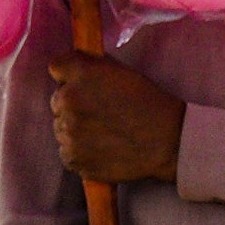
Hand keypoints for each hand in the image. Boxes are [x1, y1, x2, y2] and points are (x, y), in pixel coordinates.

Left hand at [48, 51, 184, 185]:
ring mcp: (68, 132)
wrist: (168, 141)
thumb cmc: (148, 103)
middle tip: (101, 115)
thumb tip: (70, 68)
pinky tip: (102, 150)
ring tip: (105, 135)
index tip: (84, 86)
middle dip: (74, 106)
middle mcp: (67, 100)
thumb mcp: (121, 71)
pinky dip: (80, 153)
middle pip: (57, 101)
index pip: (56, 68)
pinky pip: (67, 153)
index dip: (70, 77)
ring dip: (76, 130)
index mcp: (80, 73)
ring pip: (61, 128)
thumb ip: (91, 65)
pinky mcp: (73, 159)